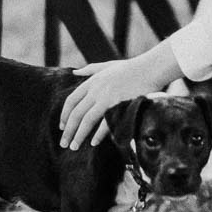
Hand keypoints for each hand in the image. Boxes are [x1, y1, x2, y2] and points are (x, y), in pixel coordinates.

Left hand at [58, 46, 179, 149]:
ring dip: (79, 135)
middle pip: (76, 113)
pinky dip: (98, 134)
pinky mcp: (118, 105)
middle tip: (64, 143)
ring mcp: (106, 98)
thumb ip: (90, 69)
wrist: (150, 68)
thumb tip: (75, 72)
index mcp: (92, 82)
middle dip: (68, 130)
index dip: (64, 115)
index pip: (71, 101)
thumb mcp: (107, 65)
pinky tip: (93, 143)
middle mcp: (96, 90)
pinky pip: (105, 123)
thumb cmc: (130, 68)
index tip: (62, 127)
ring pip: (86, 120)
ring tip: (74, 147)